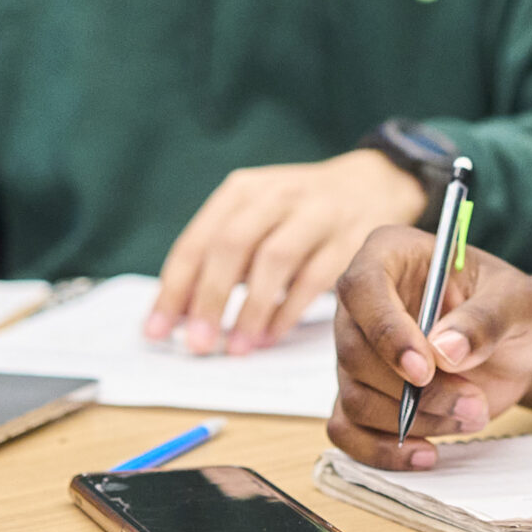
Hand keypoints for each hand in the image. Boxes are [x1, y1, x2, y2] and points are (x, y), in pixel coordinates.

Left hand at [145, 150, 427, 353]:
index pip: (198, 241)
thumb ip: (220, 259)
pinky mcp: (351, 236)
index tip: (158, 331)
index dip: (174, 289)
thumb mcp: (256, 218)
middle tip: (198, 344)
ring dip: (252, 309)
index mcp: (242, 190)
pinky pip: (315, 277)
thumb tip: (179, 315)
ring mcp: (317, 212)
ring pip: (275, 260)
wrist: (374, 184)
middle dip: (211, 299)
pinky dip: (289, 310)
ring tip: (237, 347)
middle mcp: (277, 195)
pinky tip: (271, 335)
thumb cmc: (298, 214)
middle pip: (232, 246)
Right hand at [328, 226, 531, 469]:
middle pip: (354, 353)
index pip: (362, 286)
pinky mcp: (364, 394)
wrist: (516, 346)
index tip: (424, 369)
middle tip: (473, 401)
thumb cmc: (513, 308)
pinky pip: (347, 431)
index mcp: (391, 255)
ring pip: (357, 397)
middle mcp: (363, 303)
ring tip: (472, 414)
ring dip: (416, 420)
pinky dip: (381, 451)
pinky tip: (427, 454)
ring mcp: (357, 352)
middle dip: (418, 391)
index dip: (386, 331)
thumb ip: (486, 318)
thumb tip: (445, 350)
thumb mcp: (517, 301)